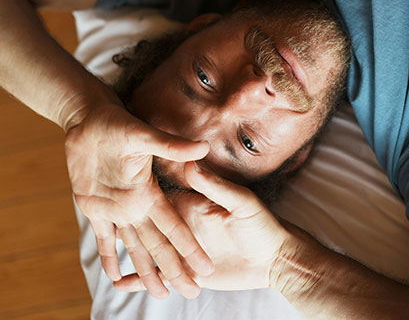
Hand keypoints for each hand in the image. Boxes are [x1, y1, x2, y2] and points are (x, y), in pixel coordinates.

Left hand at [65, 102, 213, 298]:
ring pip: (136, 248)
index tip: (206, 268)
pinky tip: (115, 276)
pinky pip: (105, 238)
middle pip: (159, 245)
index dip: (189, 248)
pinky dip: (110, 257)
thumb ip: (171, 145)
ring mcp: (117, 209)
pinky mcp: (95, 208)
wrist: (89, 121)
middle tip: (192, 292)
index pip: (174, 227)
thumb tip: (203, 147)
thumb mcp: (143, 134)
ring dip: (148, 270)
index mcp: (150, 194)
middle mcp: (137, 206)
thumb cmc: (116, 124)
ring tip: (161, 294)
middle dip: (175, 269)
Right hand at [115, 161, 289, 291]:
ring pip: (146, 252)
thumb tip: (192, 161)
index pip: (159, 199)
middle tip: (96, 218)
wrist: (275, 258)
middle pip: (146, 226)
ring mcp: (181, 250)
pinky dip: (136, 281)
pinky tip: (118, 283)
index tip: (112, 186)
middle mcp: (182, 225)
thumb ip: (216, 185)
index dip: (137, 193)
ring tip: (100, 257)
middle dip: (124, 226)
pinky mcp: (185, 271)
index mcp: (191, 205)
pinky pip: (155, 276)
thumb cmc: (262, 224)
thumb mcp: (241, 202)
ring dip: (126, 256)